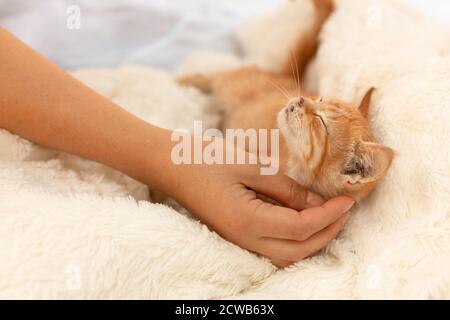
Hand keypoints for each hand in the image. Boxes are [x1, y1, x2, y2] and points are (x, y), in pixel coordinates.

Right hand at [166, 141, 354, 267]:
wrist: (171, 165)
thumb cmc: (207, 159)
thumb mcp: (251, 166)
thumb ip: (285, 188)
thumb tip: (316, 203)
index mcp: (247, 220)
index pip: (301, 227)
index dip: (329, 215)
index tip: (348, 200)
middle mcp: (243, 239)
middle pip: (297, 250)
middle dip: (326, 233)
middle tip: (343, 211)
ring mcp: (236, 241)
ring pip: (285, 257)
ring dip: (312, 241)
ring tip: (329, 218)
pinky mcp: (234, 237)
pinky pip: (272, 250)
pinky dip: (294, 241)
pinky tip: (302, 222)